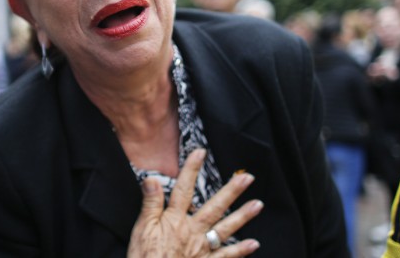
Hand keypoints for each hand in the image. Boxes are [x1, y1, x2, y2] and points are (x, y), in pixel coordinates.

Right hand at [127, 149, 262, 256]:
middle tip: (247, 178)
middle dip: (231, 191)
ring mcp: (202, 249)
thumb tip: (152, 178)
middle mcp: (192, 231)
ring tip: (258, 204)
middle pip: (214, 207)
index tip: (200, 152)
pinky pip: (226, 257)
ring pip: (226, 229)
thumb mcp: (141, 229)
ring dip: (243, 216)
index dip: (191, 169)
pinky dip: (241, 250)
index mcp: (174, 220)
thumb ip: (150, 204)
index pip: (184, 189)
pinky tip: (254, 243)